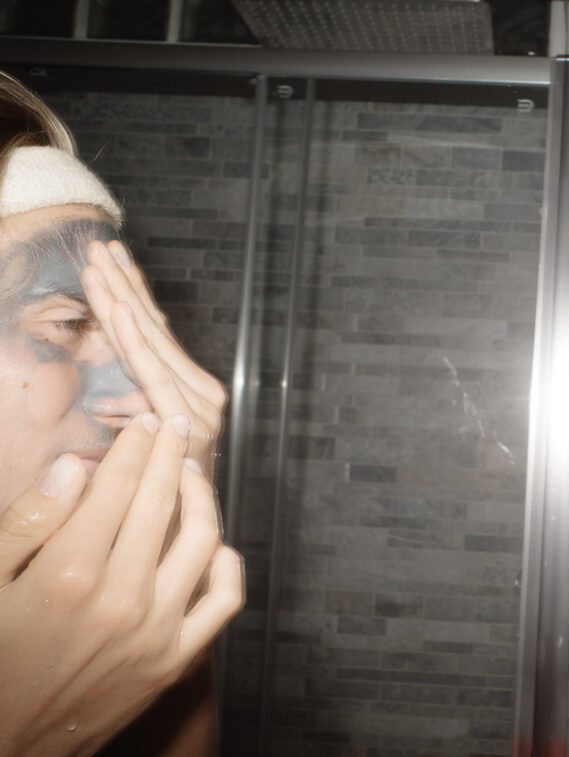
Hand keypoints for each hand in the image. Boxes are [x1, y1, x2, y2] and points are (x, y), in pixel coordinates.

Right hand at [0, 413, 243, 756]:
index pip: (118, 486)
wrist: (10, 741)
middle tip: (174, 428)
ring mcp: (156, 631)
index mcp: (68, 574)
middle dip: (170, 455)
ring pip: (201, 540)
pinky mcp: (176, 660)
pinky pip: (224, 599)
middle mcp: (121, 599)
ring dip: (201, 497)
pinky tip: (212, 541)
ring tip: (190, 474)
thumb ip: (29, 522)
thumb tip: (75, 465)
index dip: (135, 446)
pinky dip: (226, 562)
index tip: (143, 424)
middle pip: (160, 504)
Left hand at [82, 240, 227, 477]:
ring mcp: (199, 406)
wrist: (190, 539)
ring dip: (122, 302)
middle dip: (125, 287)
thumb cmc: (162, 498)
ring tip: (99, 266)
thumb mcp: (143, 446)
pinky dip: (137, 339)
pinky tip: (121, 310)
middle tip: (98, 248)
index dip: (131, 295)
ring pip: (151, 345)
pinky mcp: (190, 420)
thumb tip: (110, 402)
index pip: (156, 335)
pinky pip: (154, 373)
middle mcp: (202, 396)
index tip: (109, 260)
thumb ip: (133, 415)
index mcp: (192, 395)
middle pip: (156, 331)